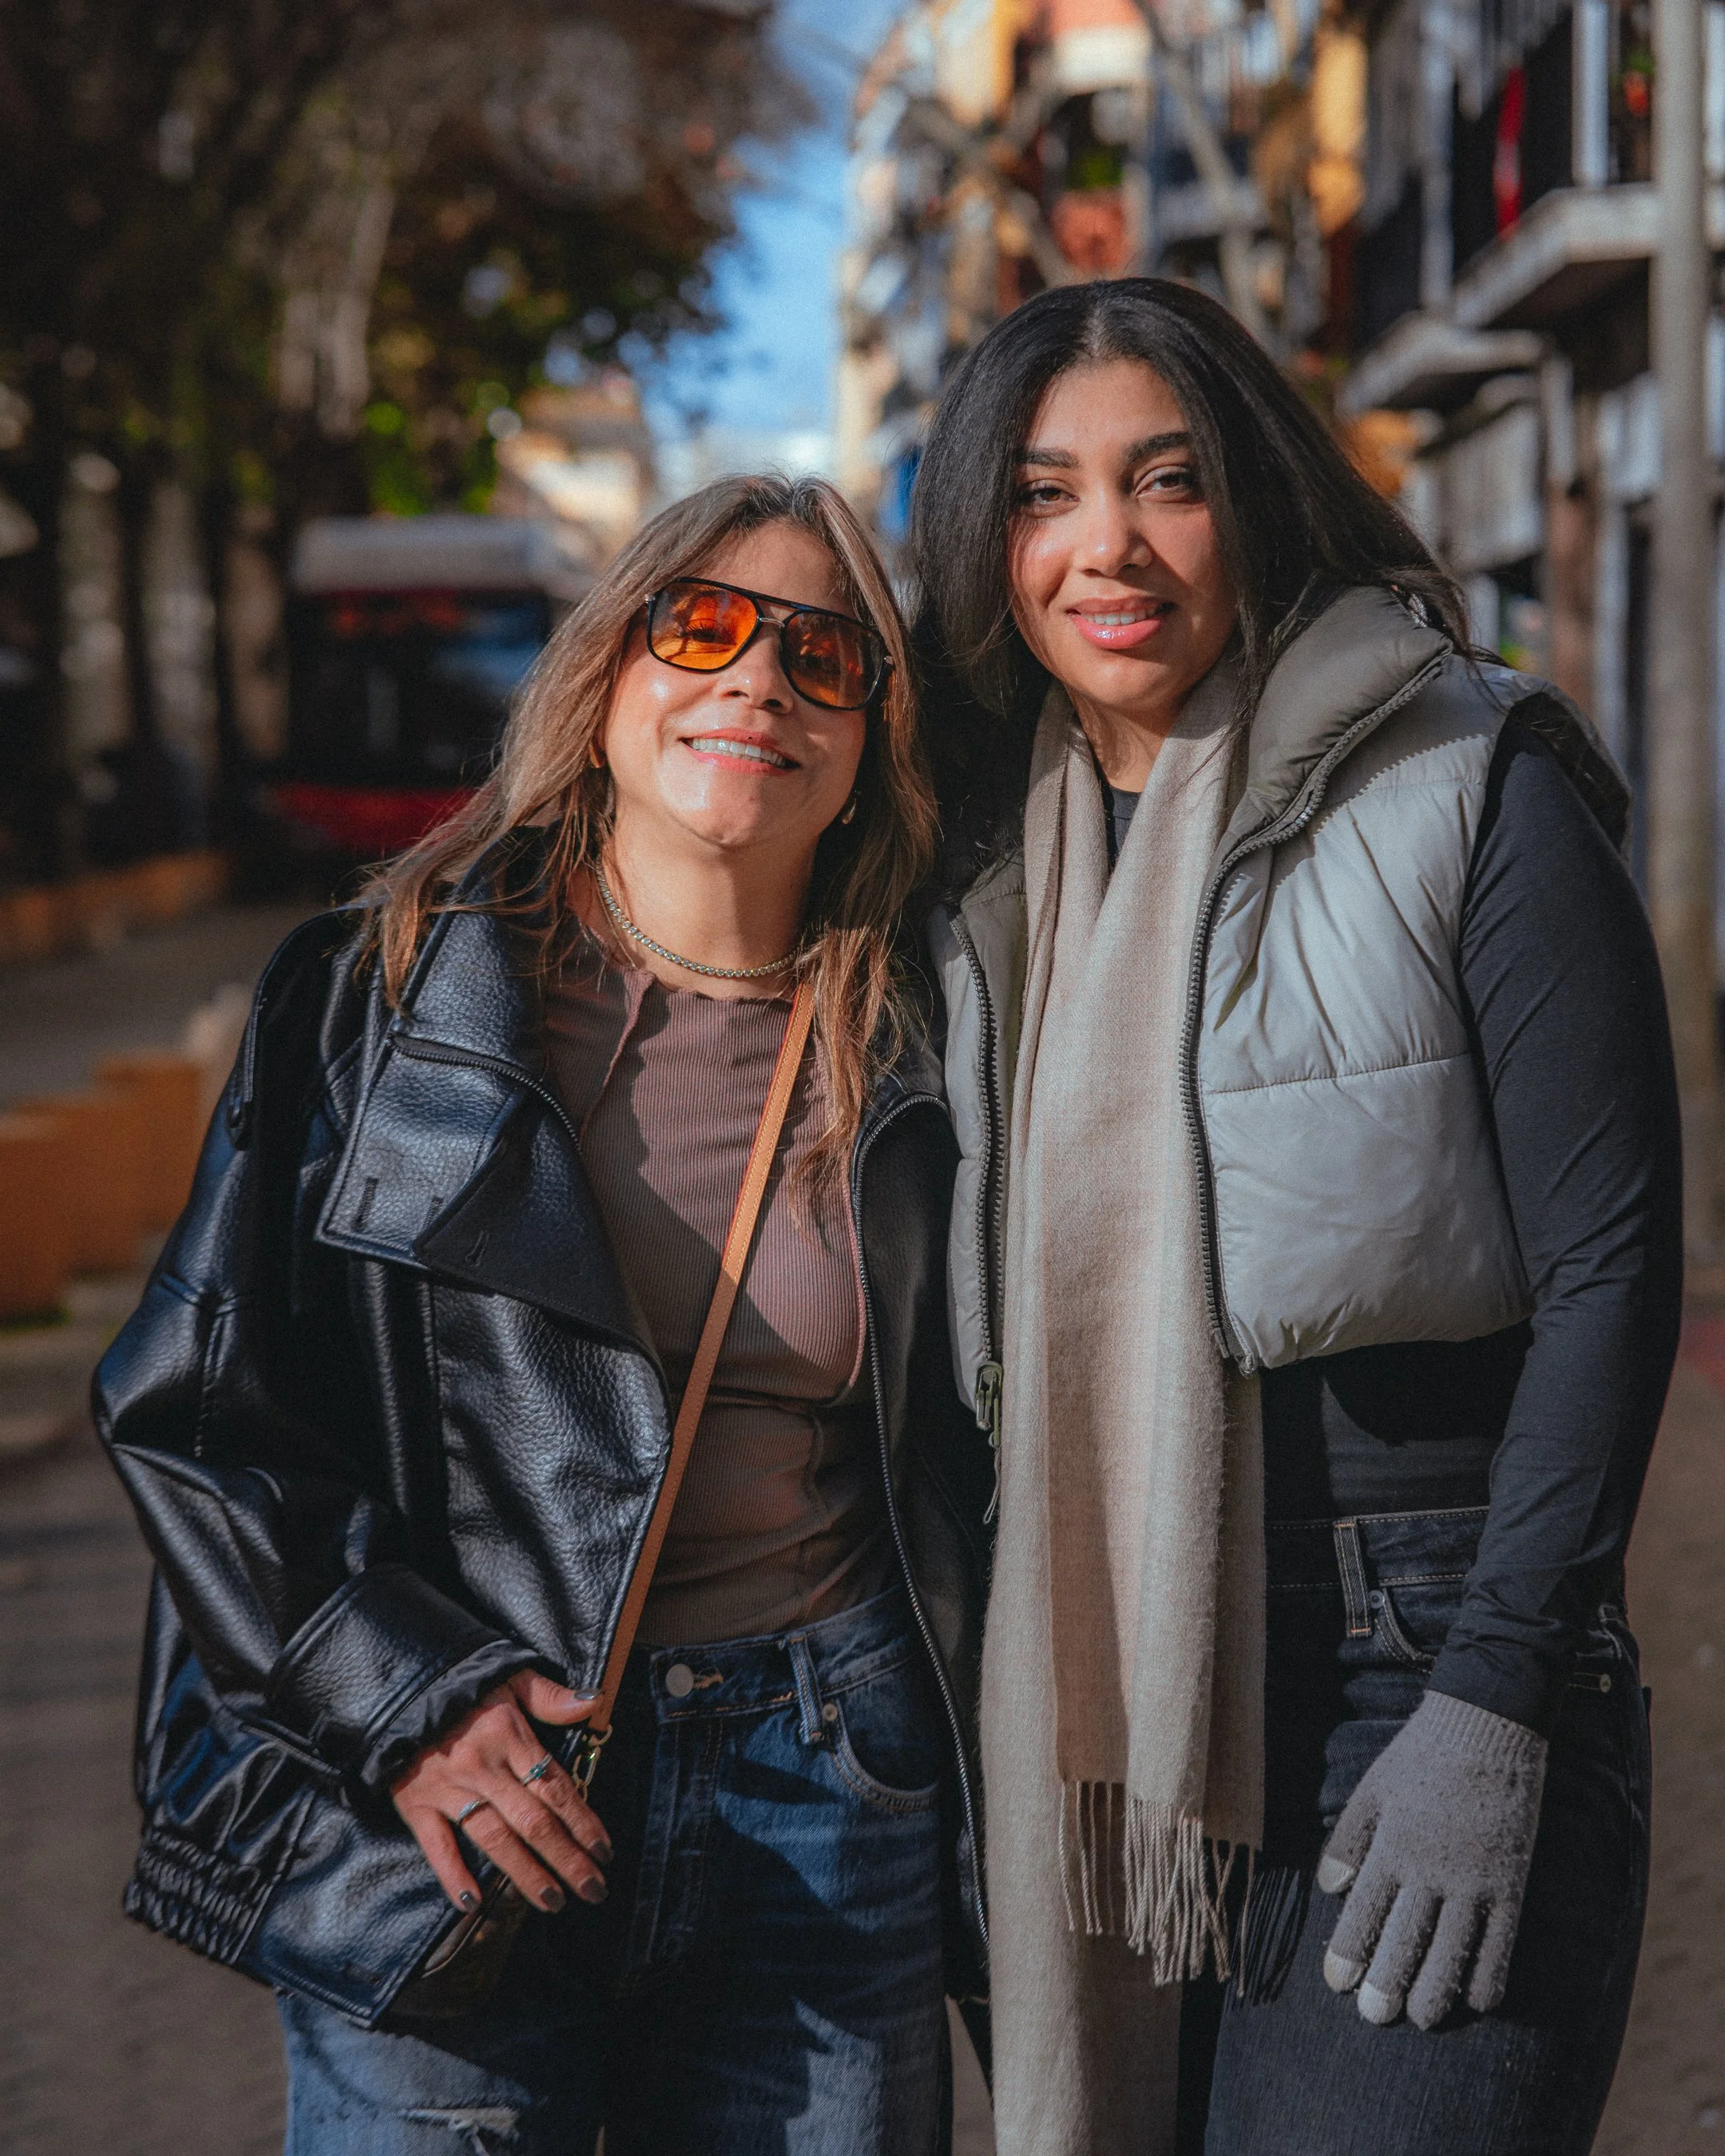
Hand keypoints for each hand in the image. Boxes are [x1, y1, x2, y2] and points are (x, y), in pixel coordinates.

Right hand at [390, 1672, 610, 1915]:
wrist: (399, 1685)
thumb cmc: (463, 1683)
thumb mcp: (511, 1677)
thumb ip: (550, 1696)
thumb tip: (594, 1703)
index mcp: (509, 1736)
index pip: (555, 1788)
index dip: (583, 1823)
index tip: (605, 1853)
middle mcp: (482, 1767)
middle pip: (533, 1823)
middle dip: (567, 1860)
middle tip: (593, 1890)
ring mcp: (448, 1789)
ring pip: (494, 1839)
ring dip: (526, 1875)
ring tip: (553, 1903)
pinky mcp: (416, 1804)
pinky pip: (436, 1846)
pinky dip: (453, 1876)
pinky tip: (474, 1904)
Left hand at [1318, 1690, 1547, 2029]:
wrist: (1489, 1725)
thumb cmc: (1423, 1755)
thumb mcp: (1374, 1789)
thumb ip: (1348, 1840)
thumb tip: (1329, 1889)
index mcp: (1393, 1845)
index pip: (1365, 1911)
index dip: (1350, 1951)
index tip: (1337, 1983)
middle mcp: (1432, 1869)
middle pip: (1406, 1941)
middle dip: (1387, 1984)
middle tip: (1374, 2017)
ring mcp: (1475, 1880)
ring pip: (1453, 1952)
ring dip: (1435, 1991)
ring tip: (1420, 2019)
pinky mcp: (1511, 1882)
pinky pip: (1502, 1942)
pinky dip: (1489, 1974)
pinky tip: (1477, 1999)